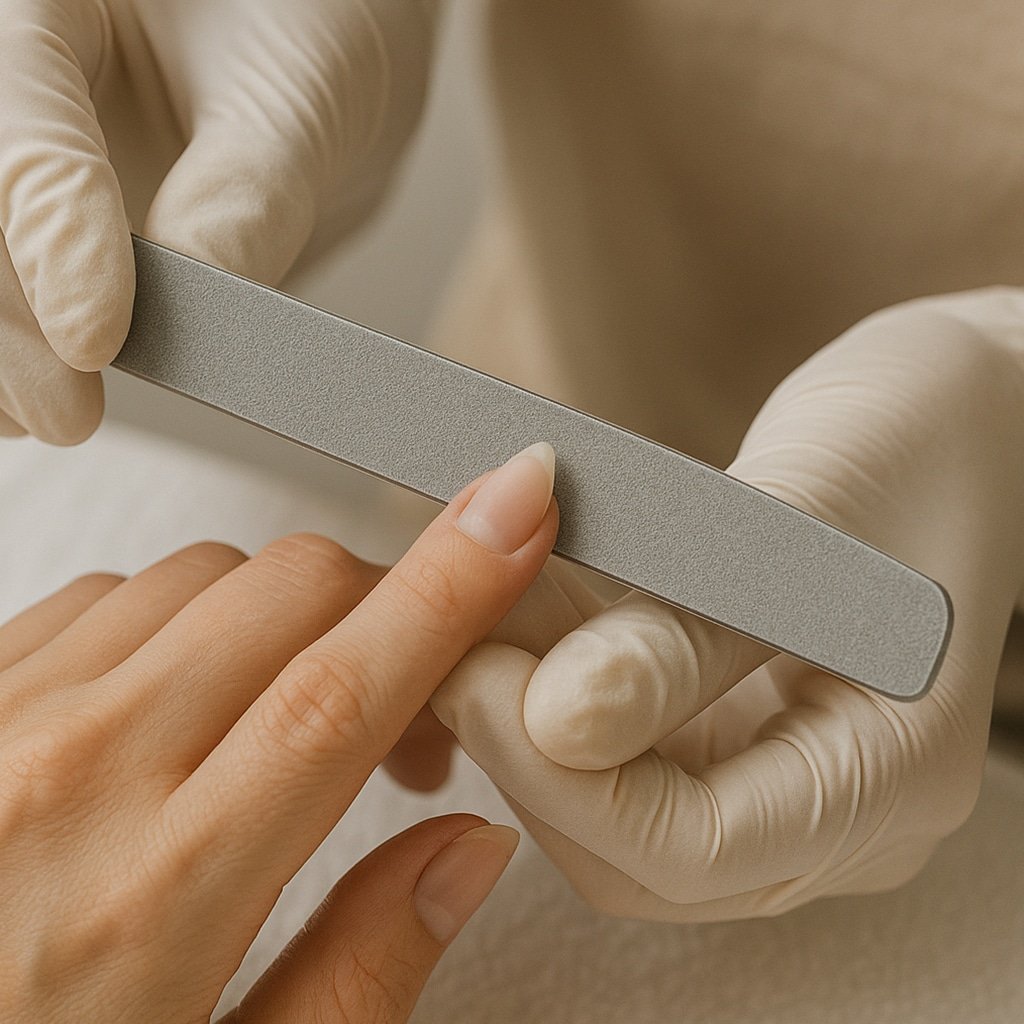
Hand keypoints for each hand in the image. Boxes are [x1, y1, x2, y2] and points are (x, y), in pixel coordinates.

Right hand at [0, 0, 437, 442]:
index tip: (97, 343)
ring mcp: (29, 145)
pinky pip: (9, 274)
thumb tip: (198, 311)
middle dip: (8, 320)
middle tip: (68, 412)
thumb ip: (247, 193)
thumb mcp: (303, 93)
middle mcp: (22, 76)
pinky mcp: (46, 215)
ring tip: (46, 419)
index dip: (56, 244)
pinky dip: (16, 346)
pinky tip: (33, 401)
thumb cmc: (318, 27)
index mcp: (55, 2)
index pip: (21, 127)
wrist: (328, 40)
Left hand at [0, 444, 556, 1020]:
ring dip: (283, 622)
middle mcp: (71, 776)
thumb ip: (360, 971)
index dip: (450, 584)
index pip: (342, 692)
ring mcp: (3, 718)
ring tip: (280, 722)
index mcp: (155, 896)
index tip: (517, 506)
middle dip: (384, 605)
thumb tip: (468, 851)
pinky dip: (182, 626)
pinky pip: (112, 597)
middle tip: (409, 699)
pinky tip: (179, 710)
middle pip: (288, 595)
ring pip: (206, 579)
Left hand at [431, 290, 1023, 920]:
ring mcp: (778, 773)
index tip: (470, 666)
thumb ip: (688, 634)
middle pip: (638, 852)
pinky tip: (510, 611)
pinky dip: (549, 685)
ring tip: (466, 614)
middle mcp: (834, 807)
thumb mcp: (804, 524)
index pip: (693, 848)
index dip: (563, 775)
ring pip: (612, 804)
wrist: (955, 418)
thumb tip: (558, 721)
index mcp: (888, 776)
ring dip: (522, 717)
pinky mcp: (731, 729)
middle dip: (525, 754)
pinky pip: (619, 744)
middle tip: (449, 643)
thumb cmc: (914, 444)